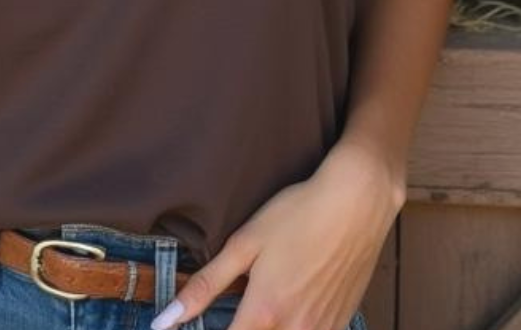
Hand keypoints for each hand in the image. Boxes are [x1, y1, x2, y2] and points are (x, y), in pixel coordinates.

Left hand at [150, 140, 402, 329]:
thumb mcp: (245, 243)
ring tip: (265, 306)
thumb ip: (205, 286)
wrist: (357, 204)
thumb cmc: (297, 215)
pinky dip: (296, 328)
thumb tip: (164, 321)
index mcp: (265, 313)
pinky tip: (292, 306)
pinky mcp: (341, 324)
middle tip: (240, 309)